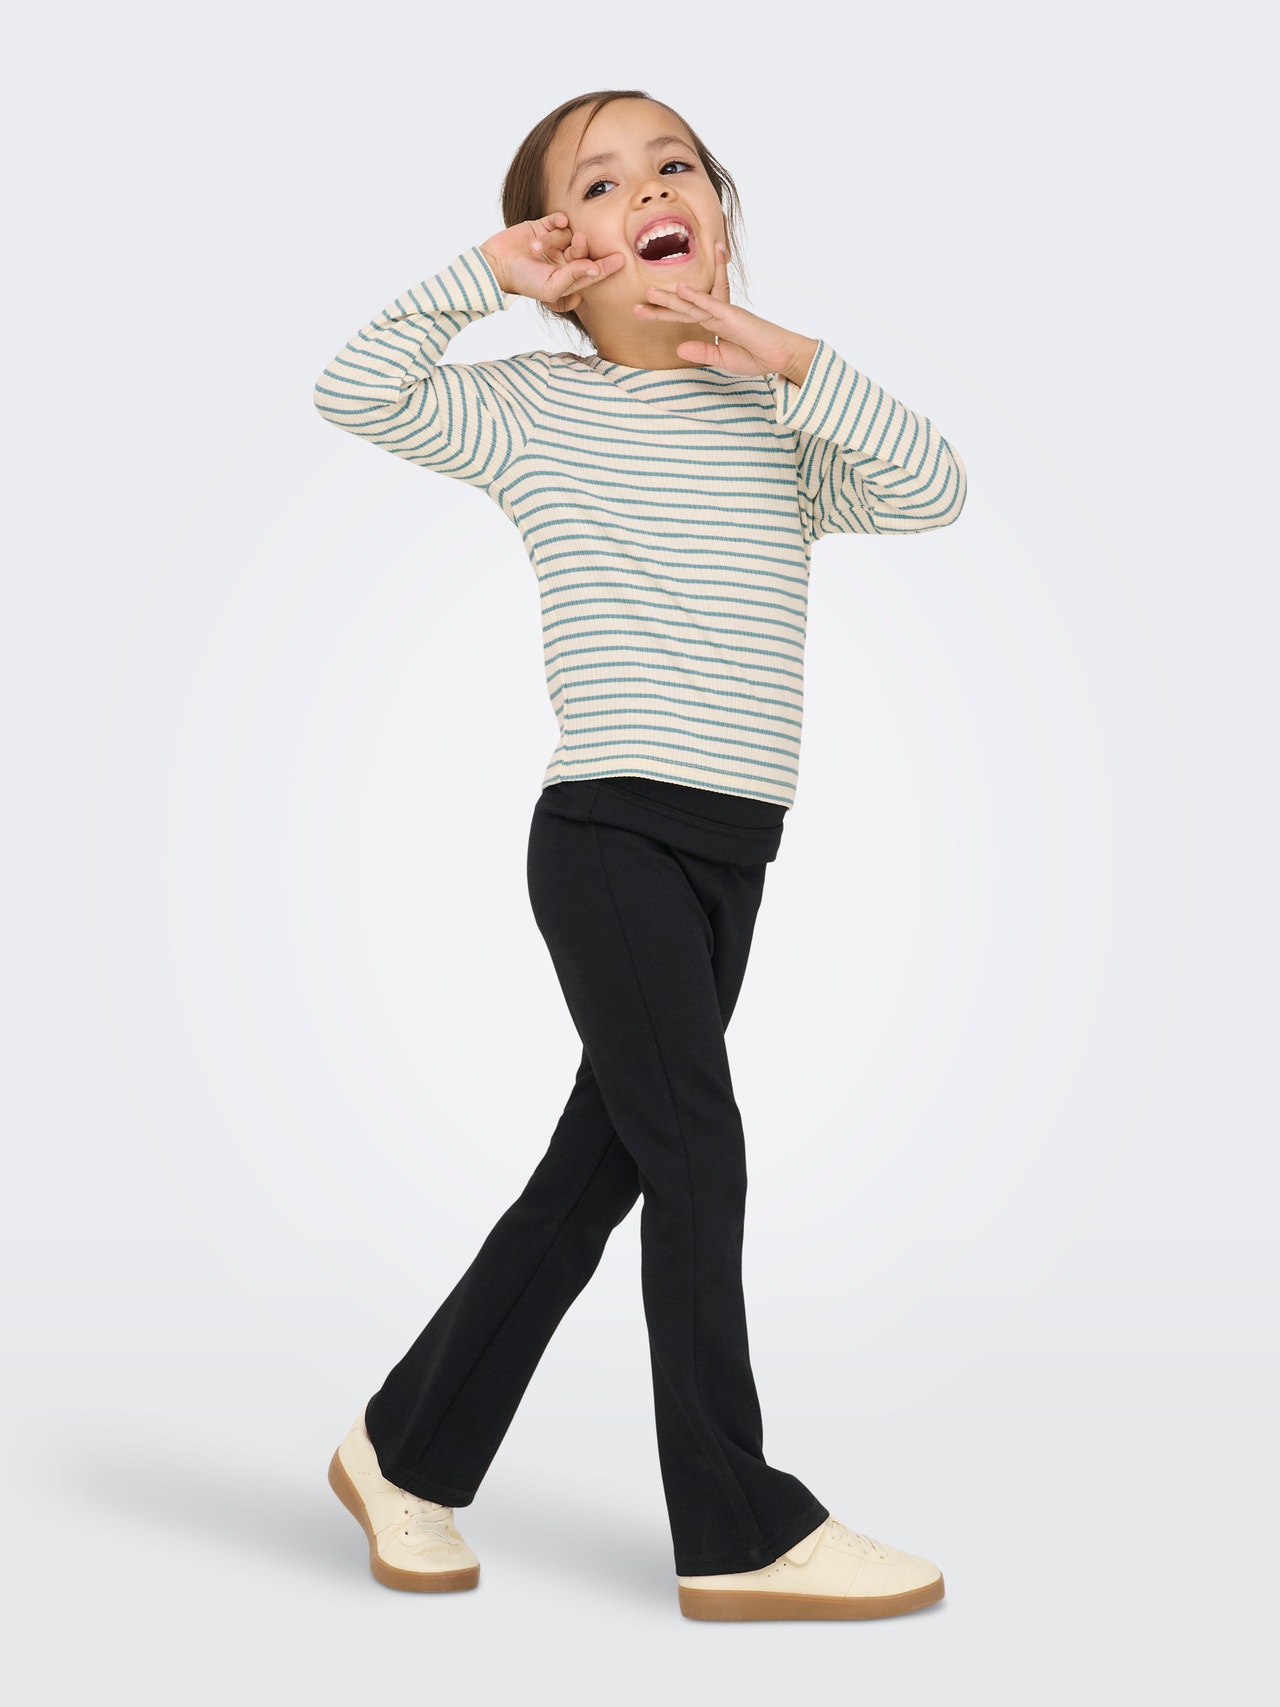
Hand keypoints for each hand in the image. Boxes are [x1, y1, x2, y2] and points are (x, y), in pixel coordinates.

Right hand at [479, 213, 626, 313]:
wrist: (496, 265)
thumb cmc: (524, 282)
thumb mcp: (552, 286)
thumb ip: (574, 277)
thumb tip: (595, 269)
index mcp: (568, 278)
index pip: (593, 272)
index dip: (607, 266)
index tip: (622, 259)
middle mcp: (563, 261)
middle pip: (584, 250)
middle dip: (582, 247)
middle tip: (577, 243)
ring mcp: (553, 243)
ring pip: (569, 234)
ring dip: (556, 238)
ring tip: (537, 248)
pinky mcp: (542, 227)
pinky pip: (559, 220)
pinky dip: (558, 220)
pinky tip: (556, 223)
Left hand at [633, 241, 818, 382]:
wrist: (780, 356)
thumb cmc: (756, 356)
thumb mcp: (722, 359)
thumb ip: (701, 353)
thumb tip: (678, 349)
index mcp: (713, 324)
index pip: (682, 316)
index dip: (661, 314)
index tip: (640, 312)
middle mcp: (716, 315)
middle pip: (682, 307)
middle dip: (659, 304)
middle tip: (636, 300)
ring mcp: (724, 313)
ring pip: (692, 303)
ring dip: (671, 297)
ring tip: (650, 291)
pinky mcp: (733, 315)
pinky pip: (711, 304)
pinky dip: (697, 297)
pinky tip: (682, 290)